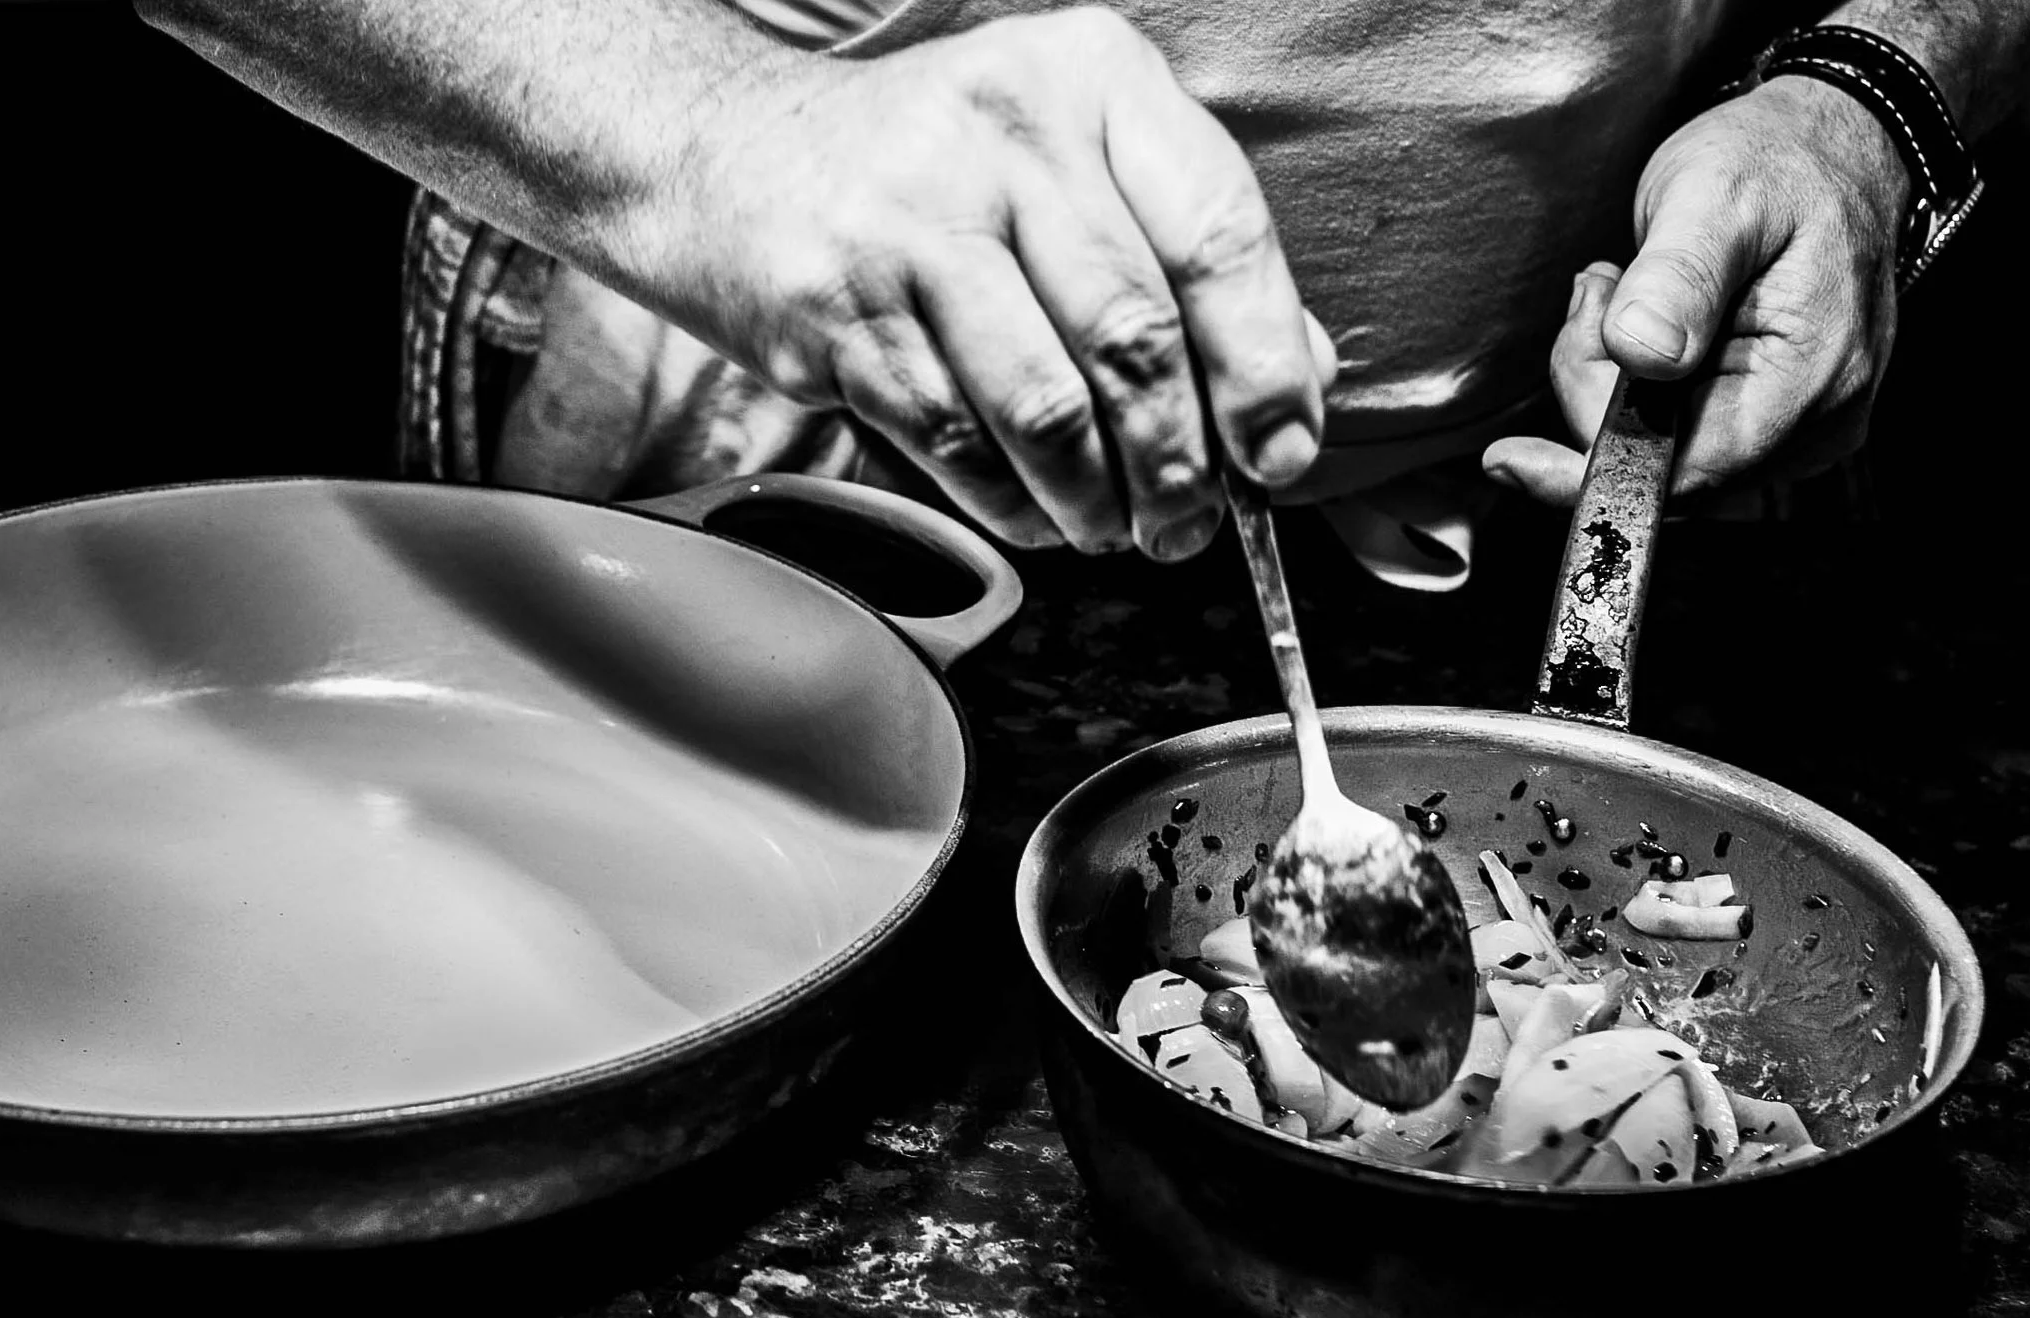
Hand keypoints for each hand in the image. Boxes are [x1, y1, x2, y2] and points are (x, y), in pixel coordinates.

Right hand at [649, 6, 1336, 558]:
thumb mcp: (1078, 162)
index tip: (1282, 452)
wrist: (728, 157)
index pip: (1218, 233)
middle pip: (1136, 339)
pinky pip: (960, 444)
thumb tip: (1300, 387)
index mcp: (1092, 78)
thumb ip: (1192, 257)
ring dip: (1098, 501)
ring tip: (1114, 528)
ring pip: (1049, 409)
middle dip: (1181, 465)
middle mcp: (1004, 132)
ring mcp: (912, 219)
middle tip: (1191, 522)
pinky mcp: (842, 310)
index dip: (1266, 366)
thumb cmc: (939, 174)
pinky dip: (1014, 504)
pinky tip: (1034, 510)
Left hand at [1482, 76, 1908, 505]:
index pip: (1686, 470)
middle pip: (1665, 464)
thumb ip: (1679, 275)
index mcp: (1813, 378)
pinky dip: (1643, 387)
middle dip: (1603, 388)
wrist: (1833, 148)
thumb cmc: (1779, 160)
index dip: (1592, 467)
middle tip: (1601, 289)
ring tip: (1629, 286)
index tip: (1509, 459)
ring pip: (1664, 452)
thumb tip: (1641, 353)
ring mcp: (1803, 431)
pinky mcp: (1776, 424)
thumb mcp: (1716, 192)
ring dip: (1619, 382)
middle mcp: (1819, 425)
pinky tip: (1648, 320)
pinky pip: (1682, 435)